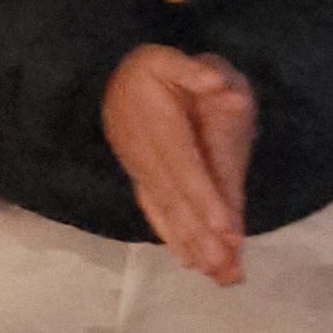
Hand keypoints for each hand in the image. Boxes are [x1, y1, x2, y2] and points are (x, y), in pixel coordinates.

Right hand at [102, 44, 255, 283]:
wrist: (105, 75)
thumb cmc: (149, 68)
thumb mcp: (168, 58)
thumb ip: (192, 70)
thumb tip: (218, 86)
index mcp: (153, 122)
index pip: (182, 165)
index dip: (203, 197)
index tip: (227, 228)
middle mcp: (143, 153)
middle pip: (174, 198)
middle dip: (200, 235)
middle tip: (226, 268)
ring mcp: (139, 169)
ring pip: (166, 211)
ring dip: (191, 245)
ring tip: (218, 275)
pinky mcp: (141, 179)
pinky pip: (155, 211)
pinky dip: (172, 236)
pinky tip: (189, 260)